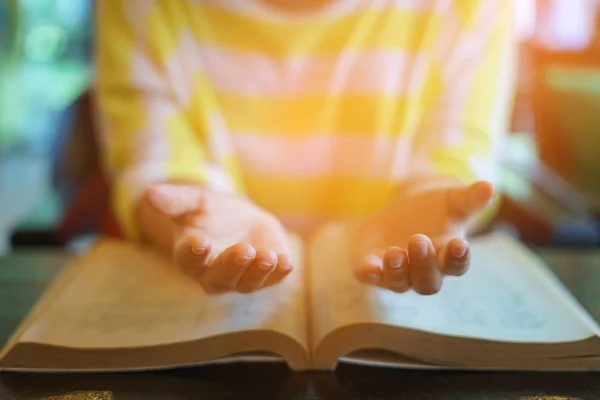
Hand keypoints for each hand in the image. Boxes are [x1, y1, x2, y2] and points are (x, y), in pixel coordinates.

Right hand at [141, 184, 292, 293]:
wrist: (238, 219)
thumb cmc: (209, 211)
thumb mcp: (192, 200)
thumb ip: (174, 200)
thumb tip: (149, 193)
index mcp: (190, 256)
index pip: (189, 259)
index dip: (193, 252)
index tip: (199, 243)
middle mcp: (213, 274)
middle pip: (220, 278)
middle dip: (232, 265)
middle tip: (244, 249)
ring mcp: (242, 278)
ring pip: (248, 282)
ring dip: (259, 272)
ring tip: (268, 256)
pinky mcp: (267, 274)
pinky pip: (273, 278)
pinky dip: (279, 273)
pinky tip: (286, 262)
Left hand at [353, 180, 494, 294]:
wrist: (403, 211)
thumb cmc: (435, 210)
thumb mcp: (453, 201)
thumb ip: (470, 198)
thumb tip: (489, 187)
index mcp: (447, 257)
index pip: (457, 265)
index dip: (458, 258)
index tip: (459, 244)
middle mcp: (423, 271)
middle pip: (427, 281)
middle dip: (423, 263)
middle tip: (419, 240)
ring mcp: (397, 273)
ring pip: (399, 282)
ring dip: (397, 270)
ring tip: (394, 253)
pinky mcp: (372, 266)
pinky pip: (370, 276)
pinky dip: (369, 273)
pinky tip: (366, 268)